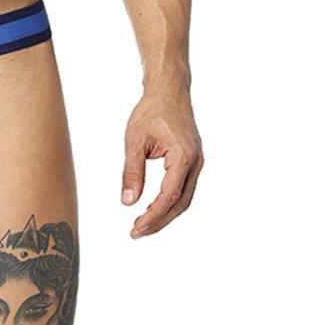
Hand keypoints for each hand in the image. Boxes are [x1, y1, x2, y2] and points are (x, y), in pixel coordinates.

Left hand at [121, 88, 202, 237]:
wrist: (169, 91)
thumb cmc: (151, 111)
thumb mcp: (134, 140)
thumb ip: (131, 171)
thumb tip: (127, 202)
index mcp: (183, 156)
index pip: (168, 196)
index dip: (153, 216)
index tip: (135, 227)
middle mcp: (196, 162)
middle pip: (180, 203)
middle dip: (159, 221)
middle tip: (136, 233)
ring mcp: (197, 162)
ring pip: (184, 198)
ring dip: (165, 215)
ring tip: (142, 226)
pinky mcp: (193, 161)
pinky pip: (184, 188)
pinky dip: (170, 202)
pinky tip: (153, 209)